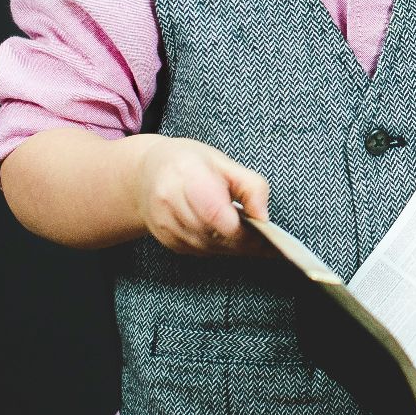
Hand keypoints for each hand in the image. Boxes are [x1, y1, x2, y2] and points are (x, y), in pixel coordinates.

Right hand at [130, 135, 272, 256]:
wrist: (146, 174)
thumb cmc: (190, 163)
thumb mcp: (225, 163)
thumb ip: (251, 186)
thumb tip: (264, 216)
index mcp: (187, 177)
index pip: (216, 214)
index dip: (243, 230)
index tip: (268, 236)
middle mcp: (170, 203)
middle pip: (213, 235)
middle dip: (244, 242)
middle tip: (269, 243)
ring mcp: (164, 224)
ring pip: (207, 247)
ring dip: (233, 247)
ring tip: (253, 240)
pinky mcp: (165, 239)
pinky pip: (198, 251)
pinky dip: (218, 248)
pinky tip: (230, 239)